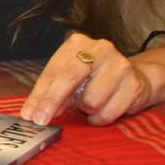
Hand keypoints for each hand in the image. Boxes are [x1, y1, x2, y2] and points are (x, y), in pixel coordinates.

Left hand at [21, 34, 151, 125]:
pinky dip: (100, 118)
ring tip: (92, 102)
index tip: (28, 114)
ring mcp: (119, 64)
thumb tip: (35, 112)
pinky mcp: (134, 84)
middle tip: (41, 120)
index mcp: (78, 43)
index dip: (39, 95)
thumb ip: (54, 93)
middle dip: (51, 102)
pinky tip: (104, 108)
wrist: (136, 79)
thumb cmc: (96, 80)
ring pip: (91, 100)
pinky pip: (107, 113)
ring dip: (87, 110)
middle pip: (68, 78)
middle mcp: (99, 48)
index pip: (52, 71)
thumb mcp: (72, 82)